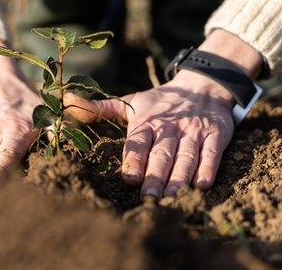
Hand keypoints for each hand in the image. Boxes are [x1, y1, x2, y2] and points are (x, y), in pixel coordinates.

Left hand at [66, 30, 260, 197]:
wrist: (204, 84)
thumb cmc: (161, 101)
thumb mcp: (132, 102)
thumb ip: (99, 108)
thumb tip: (66, 102)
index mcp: (147, 120)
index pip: (139, 141)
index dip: (134, 159)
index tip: (129, 177)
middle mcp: (170, 126)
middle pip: (161, 153)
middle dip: (154, 176)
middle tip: (147, 198)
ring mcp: (194, 131)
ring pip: (186, 157)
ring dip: (179, 178)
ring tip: (171, 198)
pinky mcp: (216, 135)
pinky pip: (211, 154)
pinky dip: (207, 168)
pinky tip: (201, 184)